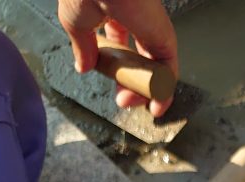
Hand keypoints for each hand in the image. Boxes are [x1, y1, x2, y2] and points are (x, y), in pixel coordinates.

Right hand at [58, 0, 177, 115]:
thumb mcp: (75, 22)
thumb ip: (82, 46)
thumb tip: (82, 66)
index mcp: (114, 12)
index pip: (121, 47)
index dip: (116, 70)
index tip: (109, 83)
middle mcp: (136, 20)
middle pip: (140, 61)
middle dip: (131, 85)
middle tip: (122, 99)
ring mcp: (152, 29)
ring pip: (155, 69)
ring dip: (145, 93)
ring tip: (132, 103)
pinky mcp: (165, 38)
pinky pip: (168, 71)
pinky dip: (164, 92)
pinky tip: (155, 106)